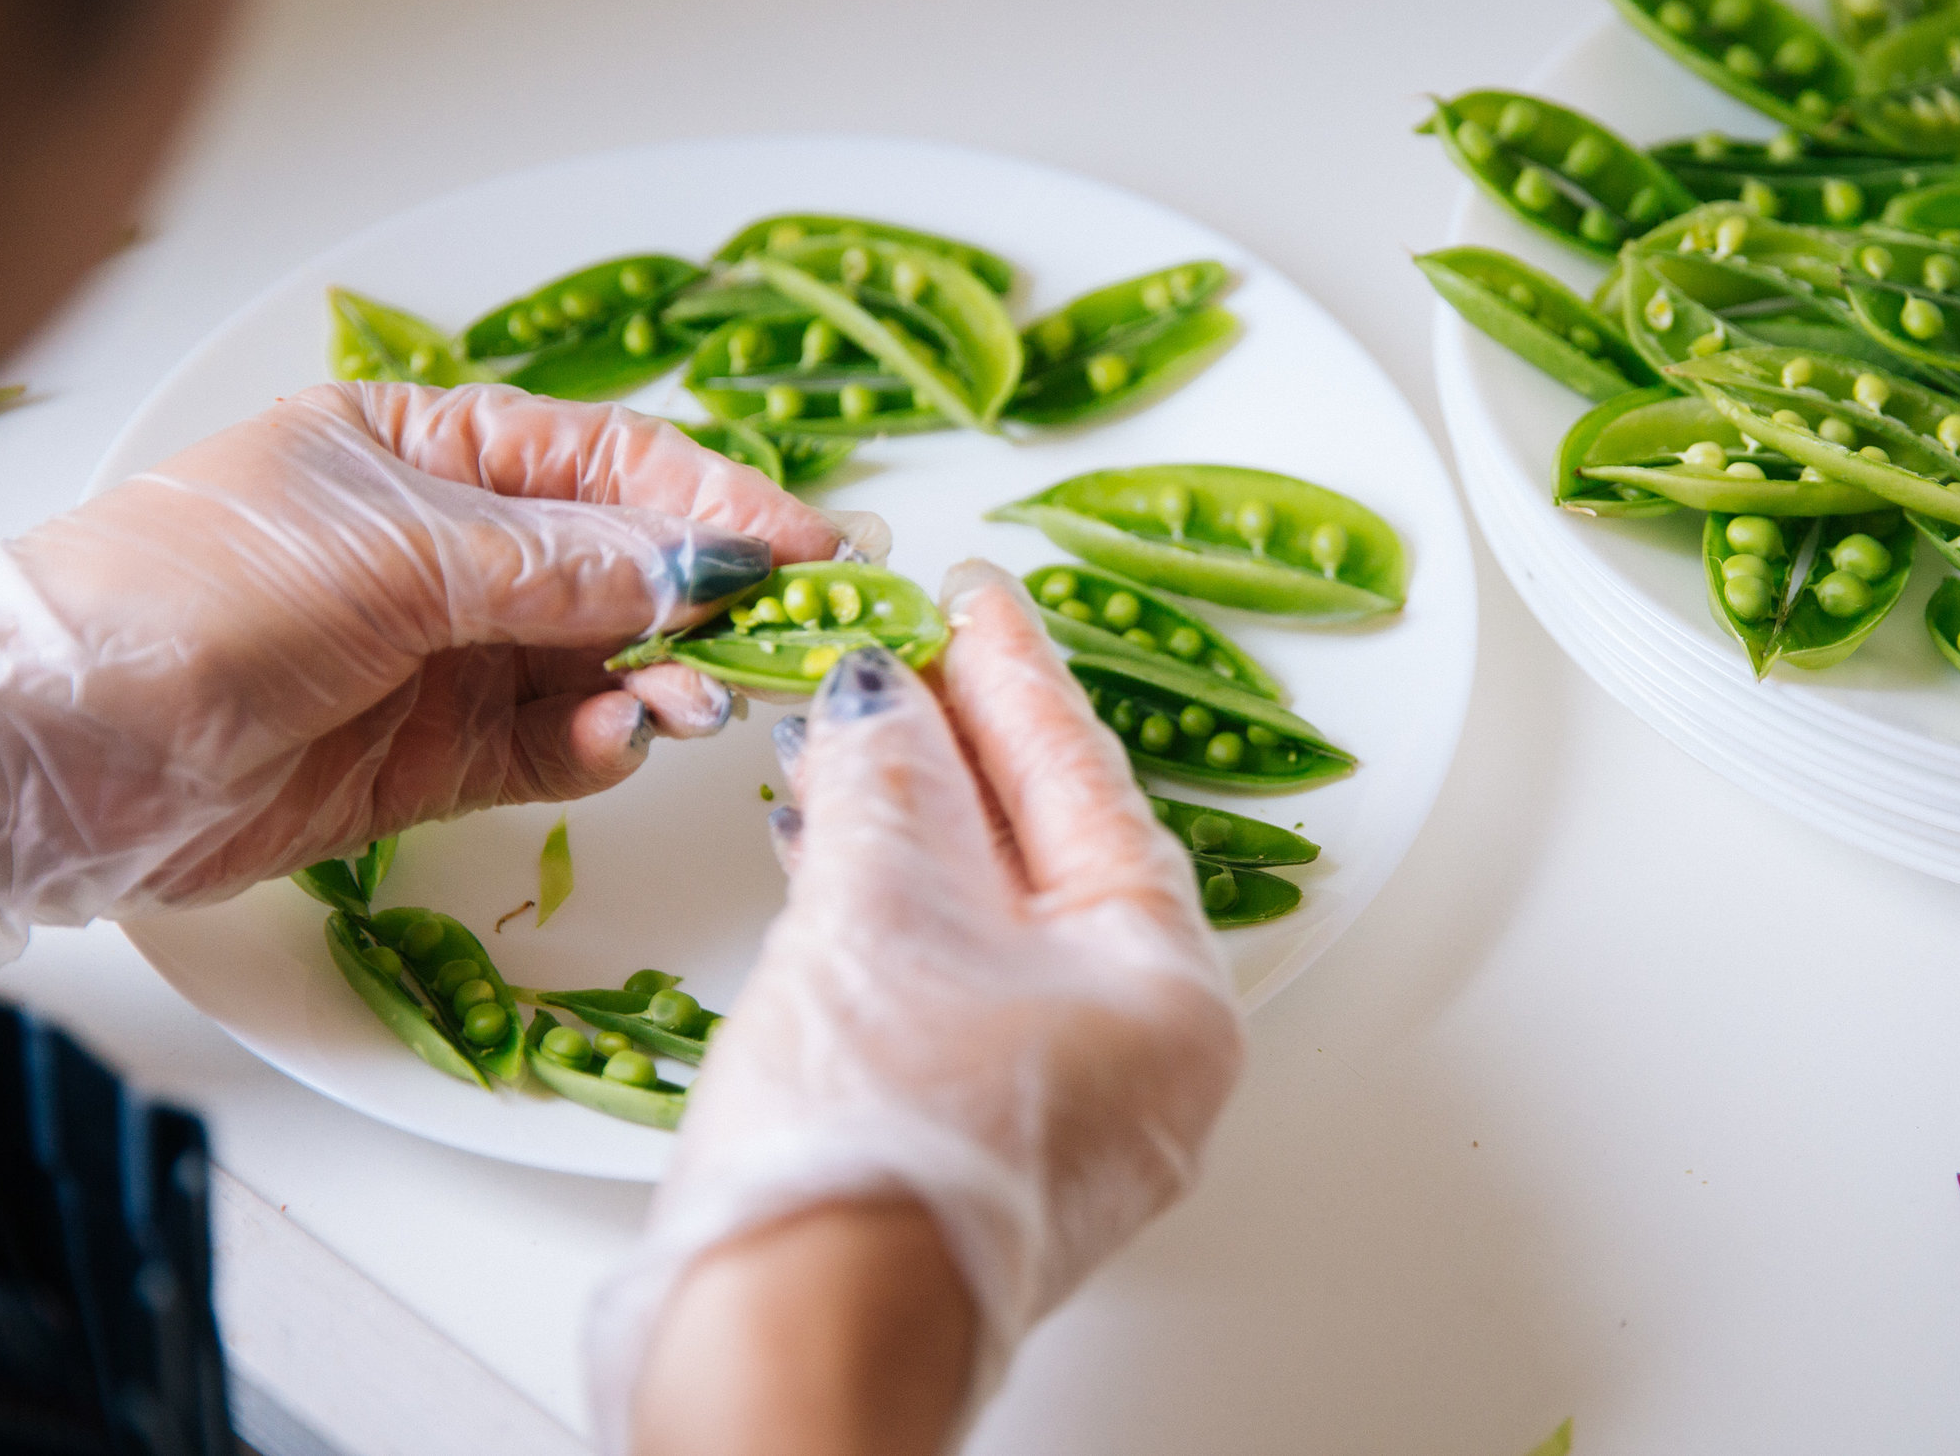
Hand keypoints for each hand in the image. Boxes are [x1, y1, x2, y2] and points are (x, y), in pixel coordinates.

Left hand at [0, 380, 875, 962]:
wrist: (59, 750)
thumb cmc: (201, 597)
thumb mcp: (397, 553)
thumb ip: (564, 564)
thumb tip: (703, 566)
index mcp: (426, 450)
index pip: (608, 464)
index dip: (715, 503)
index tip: (807, 547)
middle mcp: (446, 549)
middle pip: (621, 567)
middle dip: (702, 602)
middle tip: (779, 639)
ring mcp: (442, 656)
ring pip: (600, 662)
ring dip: (657, 680)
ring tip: (688, 703)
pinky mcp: (431, 757)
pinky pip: (552, 744)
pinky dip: (598, 744)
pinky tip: (618, 739)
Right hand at [594, 562, 1243, 1453]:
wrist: (790, 1360)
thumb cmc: (866, 1160)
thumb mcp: (878, 918)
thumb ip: (893, 783)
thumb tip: (891, 699)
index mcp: (1168, 992)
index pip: (1089, 789)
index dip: (1018, 678)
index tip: (976, 599)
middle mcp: (1143, 1057)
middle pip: (1049, 854)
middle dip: (961, 747)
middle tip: (907, 650)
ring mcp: (1066, 1112)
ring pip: (992, 922)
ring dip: (912, 825)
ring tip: (846, 736)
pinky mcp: (982, 1147)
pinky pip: (956, 987)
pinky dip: (896, 911)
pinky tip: (833, 858)